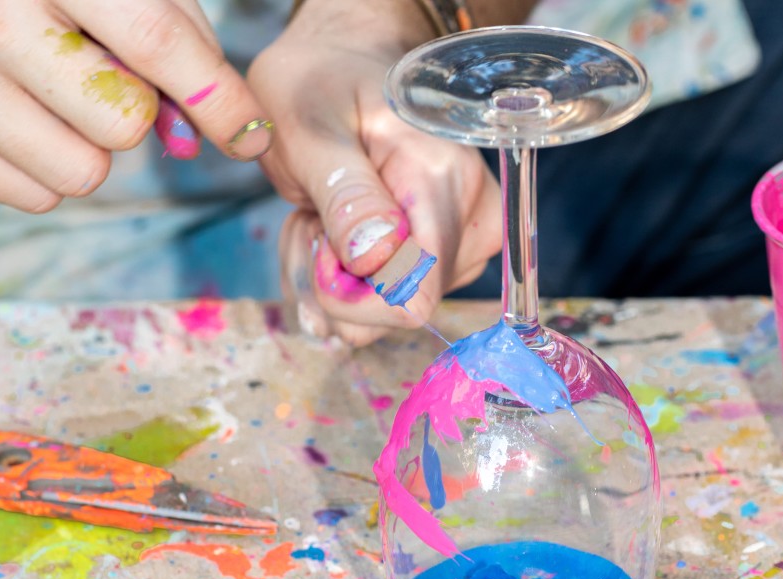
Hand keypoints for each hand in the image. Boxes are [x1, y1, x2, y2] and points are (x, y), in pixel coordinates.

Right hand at [0, 0, 272, 211]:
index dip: (218, 99)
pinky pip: (38, 196)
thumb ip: (180, 39)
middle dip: (136, 109)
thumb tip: (226, 133)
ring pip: (83, 172)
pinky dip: (47, 166)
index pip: (156, 42)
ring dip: (93, 145)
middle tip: (103, 74)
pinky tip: (22, 112)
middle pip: (124, 122)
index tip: (252, 136)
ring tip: (60, 93)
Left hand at [250, 0, 500, 346]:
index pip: (414, 294)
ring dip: (337, 280)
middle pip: (403, 308)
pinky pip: (395, 298)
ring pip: (394, 309)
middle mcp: (473, 215)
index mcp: (443, 180)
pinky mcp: (453, 253)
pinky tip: (333, 232)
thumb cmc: (321, 85)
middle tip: (309, 221)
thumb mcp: (311, 128)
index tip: (318, 247)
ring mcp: (468, 238)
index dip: (353, 296)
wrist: (342, 64)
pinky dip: (349, 278)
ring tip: (319, 217)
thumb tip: (377, 258)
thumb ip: (345, 194)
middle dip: (337, 284)